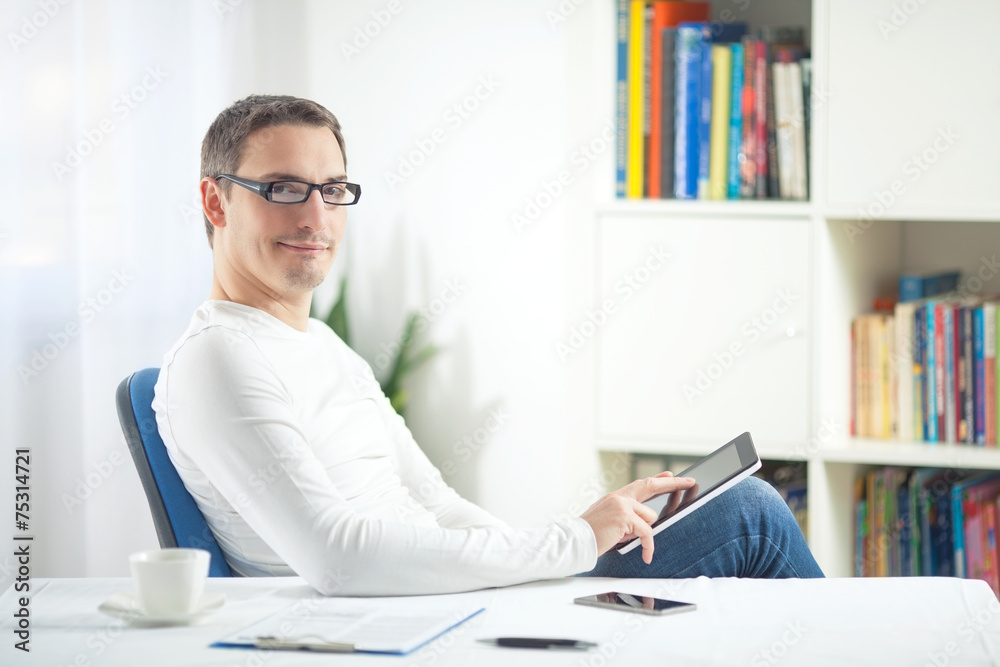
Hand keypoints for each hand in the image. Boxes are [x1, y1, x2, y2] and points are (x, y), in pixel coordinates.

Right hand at [579, 472, 695, 564]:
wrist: (574, 541)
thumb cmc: (589, 536)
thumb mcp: (608, 521)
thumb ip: (625, 516)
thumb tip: (645, 521)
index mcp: (615, 497)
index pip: (640, 485)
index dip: (657, 480)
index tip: (670, 475)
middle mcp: (619, 497)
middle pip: (651, 486)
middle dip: (672, 483)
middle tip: (688, 481)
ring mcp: (622, 505)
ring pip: (650, 517)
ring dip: (642, 533)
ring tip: (623, 540)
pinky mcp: (625, 517)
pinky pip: (647, 532)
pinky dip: (648, 546)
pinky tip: (647, 555)